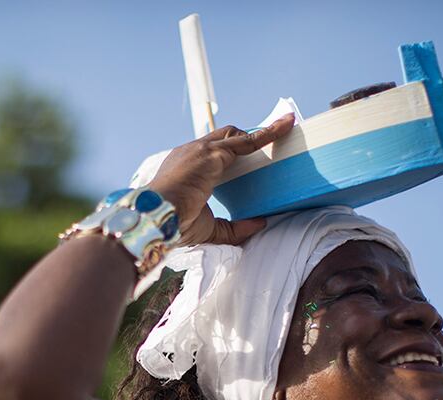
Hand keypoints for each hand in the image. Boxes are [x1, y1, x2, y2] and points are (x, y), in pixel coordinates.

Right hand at [149, 114, 295, 245]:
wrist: (156, 218)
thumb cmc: (174, 225)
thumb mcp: (209, 229)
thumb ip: (234, 227)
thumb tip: (260, 222)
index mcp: (185, 168)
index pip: (213, 154)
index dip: (231, 153)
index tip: (249, 153)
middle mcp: (191, 153)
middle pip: (225, 138)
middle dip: (249, 138)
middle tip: (275, 137)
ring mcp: (201, 150)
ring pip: (236, 134)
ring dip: (262, 132)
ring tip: (287, 127)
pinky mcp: (211, 153)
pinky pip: (247, 141)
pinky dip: (267, 134)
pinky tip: (285, 128)